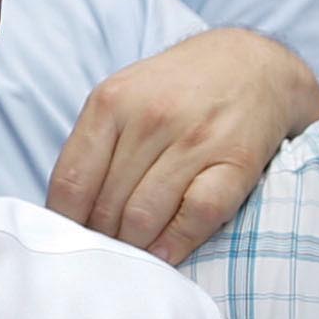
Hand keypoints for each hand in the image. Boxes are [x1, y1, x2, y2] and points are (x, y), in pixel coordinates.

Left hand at [46, 26, 318, 262]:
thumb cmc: (178, 88)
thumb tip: (66, 208)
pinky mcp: (234, 162)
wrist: (253, 64)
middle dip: (101, 238)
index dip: (65, 222)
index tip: (70, 238)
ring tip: (132, 254)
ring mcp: (195, 140)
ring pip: (144, 217)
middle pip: (106, 206)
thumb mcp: (124, 94)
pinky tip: (164, 254)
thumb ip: (94, 143)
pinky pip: (194, 217)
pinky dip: (174, 244)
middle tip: (105, 250)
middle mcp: (151, 119)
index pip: (71, 182)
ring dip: (133, 247)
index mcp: (112, 101)